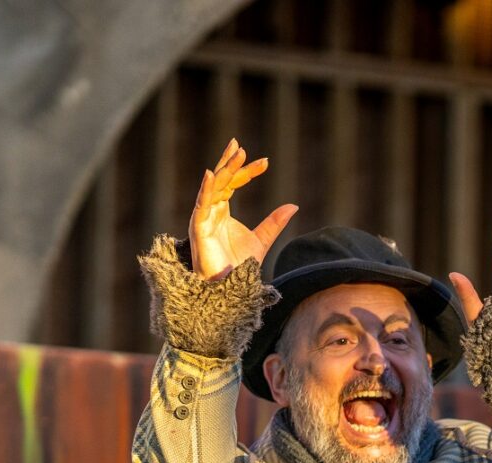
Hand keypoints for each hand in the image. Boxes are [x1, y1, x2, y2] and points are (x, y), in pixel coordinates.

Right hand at [188, 139, 296, 279]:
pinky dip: (206, 189)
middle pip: (221, 180)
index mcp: (222, 211)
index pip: (233, 184)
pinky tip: (212, 174)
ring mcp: (203, 218)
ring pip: (213, 187)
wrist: (228, 288)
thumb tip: (293, 205)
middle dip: (231, 162)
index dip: (246, 171)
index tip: (265, 162)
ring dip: (224, 169)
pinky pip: (201, 204)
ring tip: (236, 152)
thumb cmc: (239, 266)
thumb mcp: (262, 239)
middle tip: (241, 145)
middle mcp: (210, 211)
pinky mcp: (198, 228)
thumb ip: (274, 222)